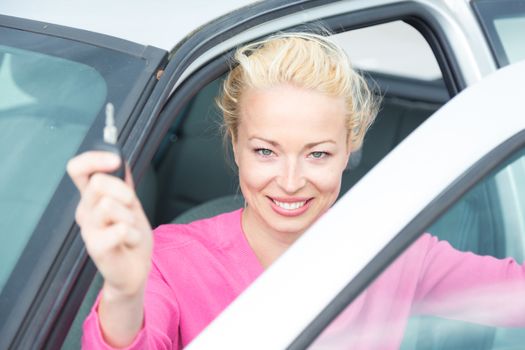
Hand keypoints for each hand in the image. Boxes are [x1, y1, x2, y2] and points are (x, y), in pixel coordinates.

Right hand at [67, 151, 152, 296]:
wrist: (135, 269)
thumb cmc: (131, 236)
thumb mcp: (131, 204)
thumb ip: (124, 183)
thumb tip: (121, 159)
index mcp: (91, 197)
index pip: (77, 169)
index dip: (94, 158)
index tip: (115, 159)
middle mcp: (85, 211)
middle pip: (98, 183)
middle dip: (123, 191)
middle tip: (130, 207)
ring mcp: (88, 229)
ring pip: (109, 205)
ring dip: (130, 217)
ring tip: (129, 229)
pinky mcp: (95, 247)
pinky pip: (120, 229)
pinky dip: (133, 234)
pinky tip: (129, 243)